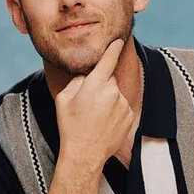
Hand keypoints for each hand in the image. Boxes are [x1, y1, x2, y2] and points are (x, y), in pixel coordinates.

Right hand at [54, 39, 134, 165]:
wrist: (85, 153)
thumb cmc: (70, 125)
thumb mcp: (64, 99)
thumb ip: (77, 81)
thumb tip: (87, 75)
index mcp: (95, 84)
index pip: (108, 60)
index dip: (114, 48)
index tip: (119, 40)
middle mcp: (112, 92)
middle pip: (109, 79)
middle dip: (100, 86)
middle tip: (88, 103)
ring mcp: (123, 104)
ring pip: (115, 94)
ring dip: (108, 100)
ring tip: (95, 117)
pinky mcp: (130, 116)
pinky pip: (122, 106)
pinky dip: (115, 111)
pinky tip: (104, 123)